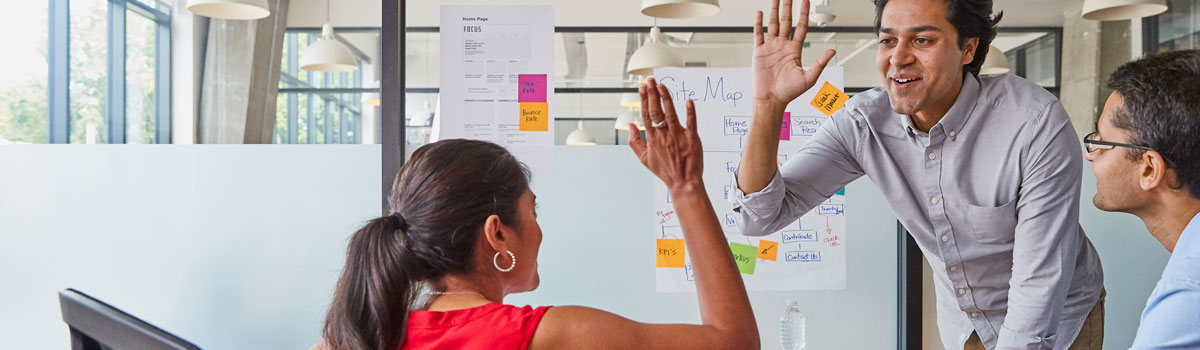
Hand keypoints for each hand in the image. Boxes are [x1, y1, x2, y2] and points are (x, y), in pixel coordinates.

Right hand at [628, 78, 703, 192]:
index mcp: (653, 139)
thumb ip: (634, 142)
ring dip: (666, 98)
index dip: (644, 100)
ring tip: (662, 85)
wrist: (684, 183)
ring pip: (671, 114)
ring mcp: (679, 137)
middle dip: (652, 94)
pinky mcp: (692, 139)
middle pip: (656, 111)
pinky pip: (691, 123)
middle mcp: (664, 136)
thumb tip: (630, 125)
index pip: (646, 115)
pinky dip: (690, 112)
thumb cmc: (665, 170)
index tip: (642, 87)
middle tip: (649, 80)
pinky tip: (689, 100)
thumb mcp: (644, 159)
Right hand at [753, 0, 835, 105]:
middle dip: (788, 7)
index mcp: (794, 50)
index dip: (803, 13)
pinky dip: (758, 23)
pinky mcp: (759, 52)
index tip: (806, 1)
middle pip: (786, 21)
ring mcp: (770, 47)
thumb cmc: (789, 92)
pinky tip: (760, 13)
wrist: (771, 100)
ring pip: (772, 24)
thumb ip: (820, 63)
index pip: (800, 26)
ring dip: (773, 11)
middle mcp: (782, 46)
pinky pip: (758, 34)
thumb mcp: (809, 78)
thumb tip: (832, 51)